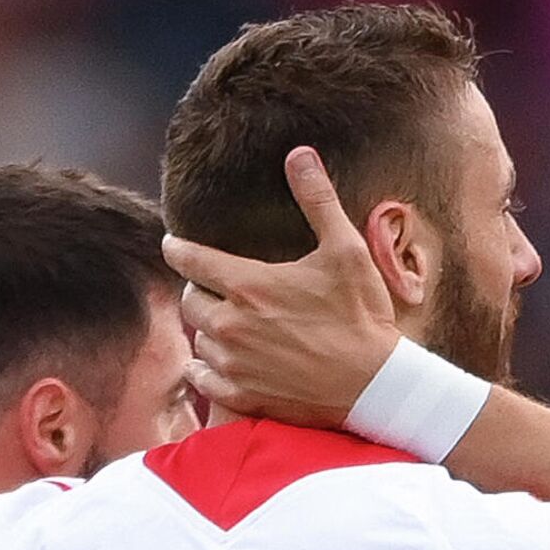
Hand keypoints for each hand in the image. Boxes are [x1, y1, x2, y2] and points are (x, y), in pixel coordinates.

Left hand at [162, 147, 400, 428]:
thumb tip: (299, 154)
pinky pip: (204, 378)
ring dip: (210, 329)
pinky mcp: (241, 395)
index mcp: (249, 285)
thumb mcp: (346, 250)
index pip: (190, 260)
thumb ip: (317, 200)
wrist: (375, 384)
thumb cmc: (362, 315)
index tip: (174, 245)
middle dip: (200, 290)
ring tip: (231, 324)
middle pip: (190, 301)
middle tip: (218, 288)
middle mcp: (231, 324)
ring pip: (198, 339)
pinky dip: (209, 368)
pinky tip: (225, 361)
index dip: (178, 248)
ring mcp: (234, 363)